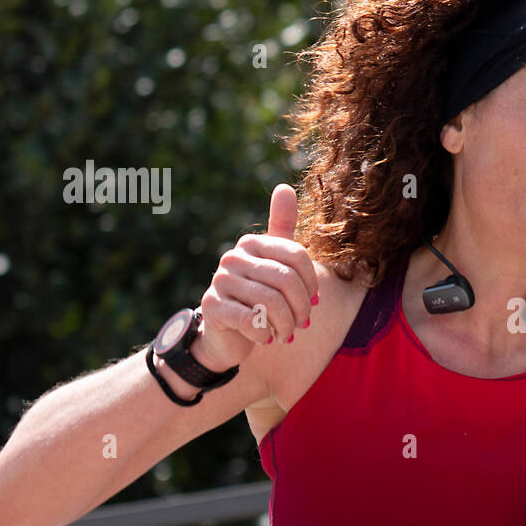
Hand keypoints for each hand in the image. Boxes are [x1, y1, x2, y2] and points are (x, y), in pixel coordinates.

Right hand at [195, 184, 318, 369]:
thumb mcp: (273, 263)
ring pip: (270, 303)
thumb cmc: (257, 296)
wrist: (226, 332)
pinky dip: (264, 334)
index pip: (297, 256)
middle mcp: (233, 257)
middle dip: (301, 308)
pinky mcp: (211, 306)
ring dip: (285, 325)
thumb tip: (284, 187)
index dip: (312, 283)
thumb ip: (281, 229)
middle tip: (303, 323)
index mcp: (253, 243)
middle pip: (286, 280)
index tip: (314, 302)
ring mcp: (220, 280)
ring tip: (287, 334)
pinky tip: (265, 338)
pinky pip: (250, 320)